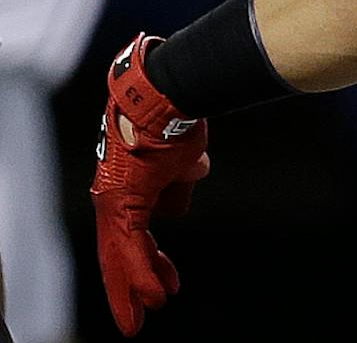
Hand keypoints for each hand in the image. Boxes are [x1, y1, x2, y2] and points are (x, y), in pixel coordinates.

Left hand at [92, 35, 208, 335]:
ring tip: (151, 308)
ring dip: (137, 283)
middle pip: (116, 250)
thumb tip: (192, 178)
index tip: (165, 280)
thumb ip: (182, 176)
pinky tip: (157, 294)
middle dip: (127, 285)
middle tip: (138, 316)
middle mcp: (112, 195)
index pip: (129, 232)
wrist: (169, 92)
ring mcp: (114, 199)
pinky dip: (143, 273)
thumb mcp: (184, 154)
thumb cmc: (177, 114)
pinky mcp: (123, 202)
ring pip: (120, 253)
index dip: (143, 260)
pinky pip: (131, 247)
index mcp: (125, 184)